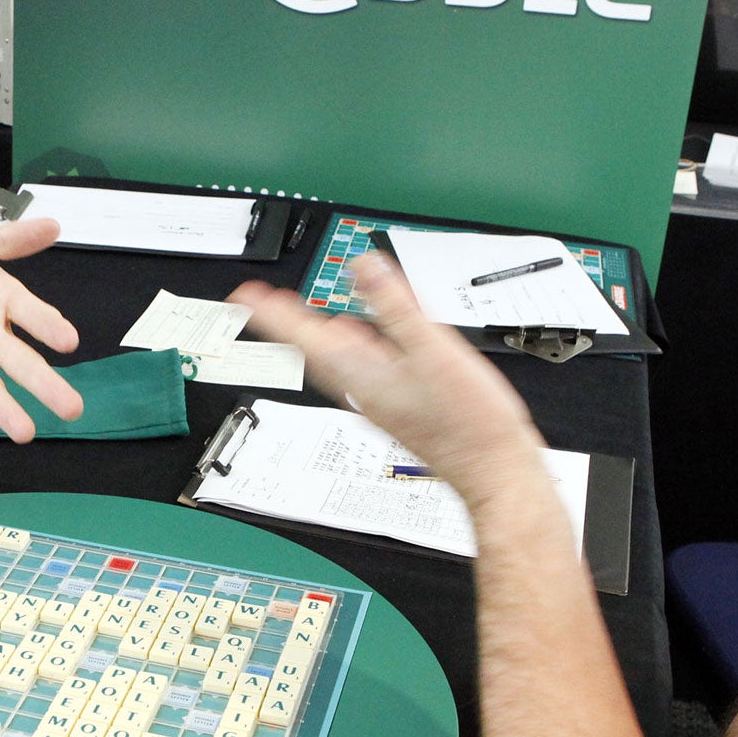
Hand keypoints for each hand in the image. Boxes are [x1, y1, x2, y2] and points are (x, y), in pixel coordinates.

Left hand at [230, 252, 541, 501]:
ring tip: (303, 313)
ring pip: (340, 358)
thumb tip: (364, 267)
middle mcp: (362, 389)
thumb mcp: (432, 349)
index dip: (272, 315)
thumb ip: (396, 306)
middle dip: (290, 320)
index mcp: (361, 374)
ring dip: (321, 332)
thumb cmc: (468, 422)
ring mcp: (379, 399)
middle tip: (264, 302)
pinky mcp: (399, 405)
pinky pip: (365, 369)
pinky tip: (367, 339)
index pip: (301, 338)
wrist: (492, 469)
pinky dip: (357, 347)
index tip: (244, 299)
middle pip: (315, 347)